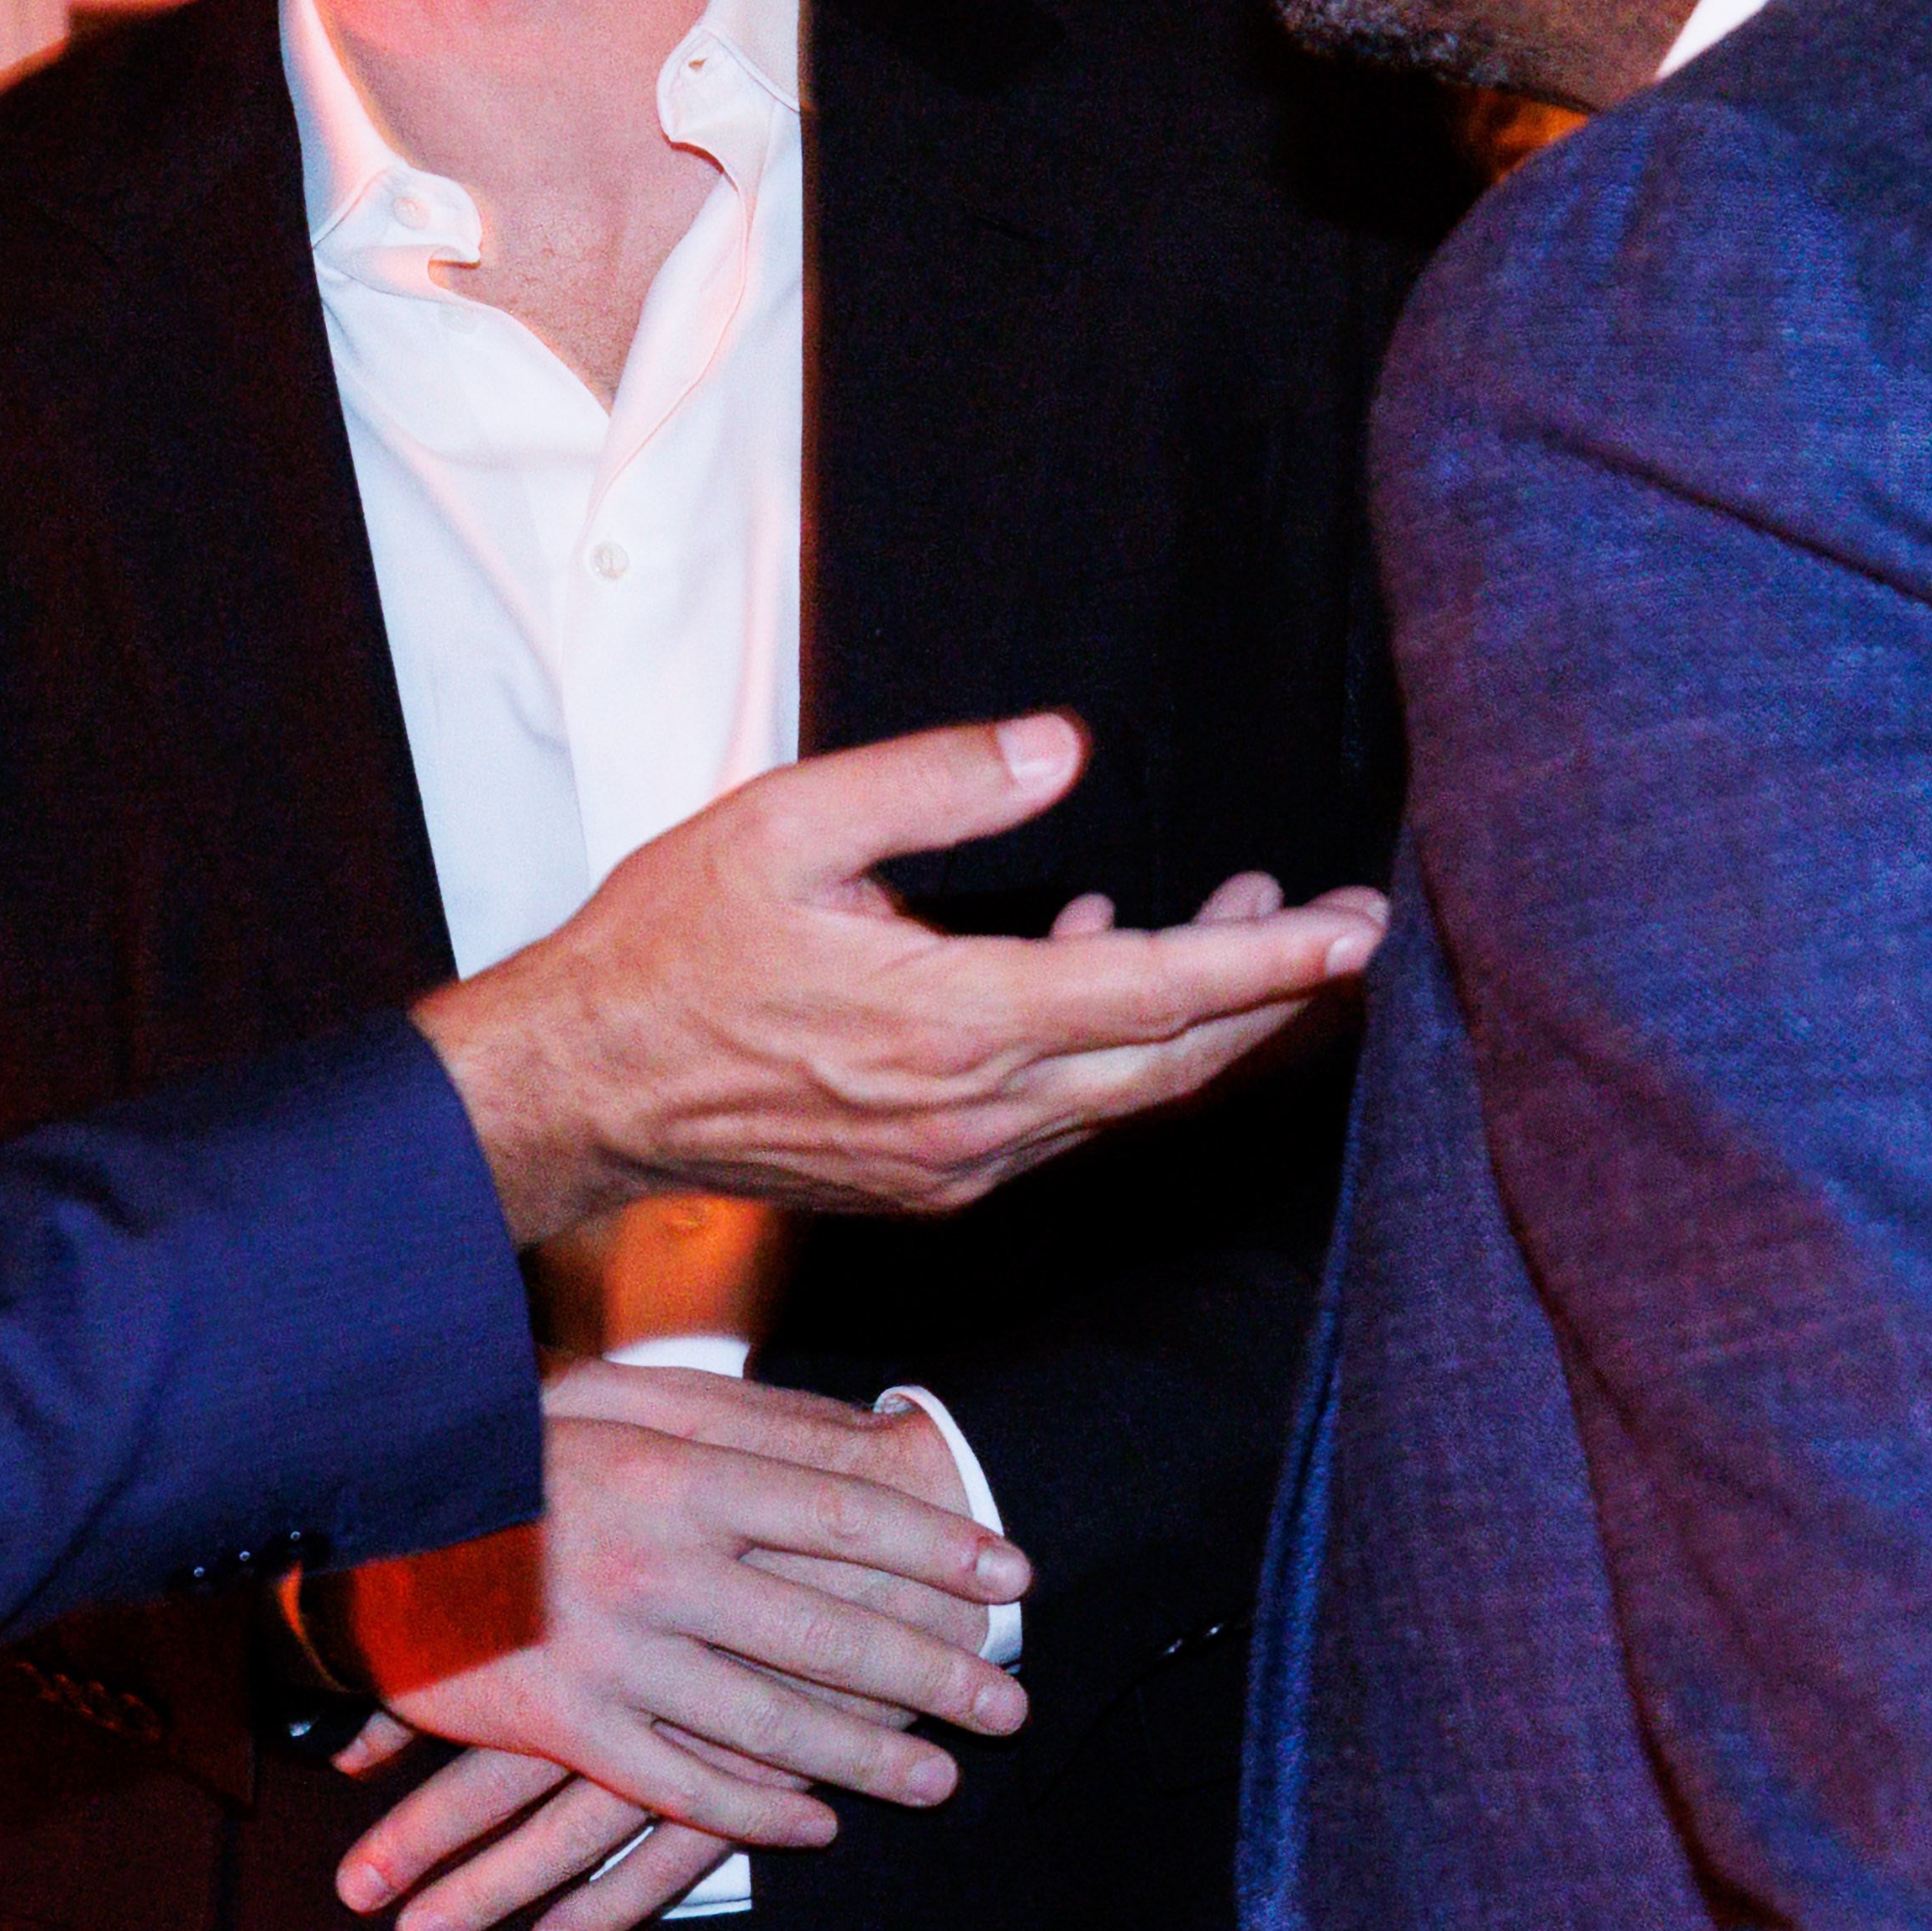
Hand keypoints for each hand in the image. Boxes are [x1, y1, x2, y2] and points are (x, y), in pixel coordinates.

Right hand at [332, 1365, 1003, 1930]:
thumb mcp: (607, 1397)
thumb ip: (719, 1413)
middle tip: (1010, 1700)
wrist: (368, 1522)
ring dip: (872, 1757)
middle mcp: (663, 1564)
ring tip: (943, 1776)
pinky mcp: (571, 1722)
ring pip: (775, 1724)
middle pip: (833, 1631)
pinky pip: (685, 1786)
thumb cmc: (506, 1450)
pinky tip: (817, 1825)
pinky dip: (759, 1814)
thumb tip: (842, 1428)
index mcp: (682, 1474)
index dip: (941, 1548)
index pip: (844, 1517)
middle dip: (939, 1672)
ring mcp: (618, 1651)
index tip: (1011, 1576)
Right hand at [413, 711, 1388, 1241]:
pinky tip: (1091, 965)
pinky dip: (1108, 1052)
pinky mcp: (926, 1180)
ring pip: (1123, 1097)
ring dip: (1195, 1023)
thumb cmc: (664, 952)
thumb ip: (934, 782)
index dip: (1269, 961)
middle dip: (1270, 995)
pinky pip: (1059, 1118)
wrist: (579, 1091)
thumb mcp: (786, 824)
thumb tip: (1061, 750)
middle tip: (1340, 928)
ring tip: (1239, 929)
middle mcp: (973, 1114)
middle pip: (1172, 1063)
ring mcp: (953, 1162)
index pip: (1158, 994)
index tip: (1352, 928)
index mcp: (951, 1023)